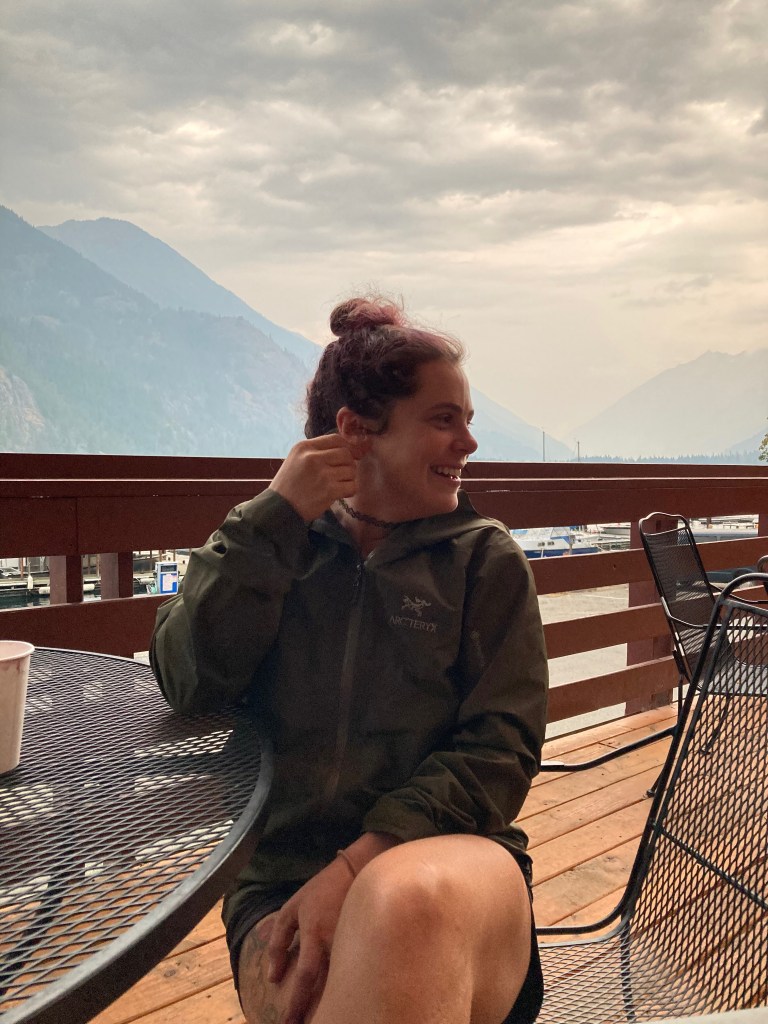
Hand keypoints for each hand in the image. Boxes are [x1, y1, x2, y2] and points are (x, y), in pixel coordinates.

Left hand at [266, 856, 353, 1023]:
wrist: (359, 869)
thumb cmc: (322, 888)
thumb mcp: (293, 908)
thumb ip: (279, 941)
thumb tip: (273, 978)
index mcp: (315, 933)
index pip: (305, 976)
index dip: (296, 1003)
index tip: (288, 1023)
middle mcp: (336, 942)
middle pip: (326, 989)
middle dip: (313, 1013)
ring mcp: (354, 942)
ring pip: (343, 983)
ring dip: (331, 1003)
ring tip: (321, 1017)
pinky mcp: (367, 943)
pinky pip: (354, 971)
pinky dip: (345, 988)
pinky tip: (340, 999)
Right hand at [268, 434, 366, 522]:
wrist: (279, 508)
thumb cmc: (288, 485)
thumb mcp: (296, 459)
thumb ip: (316, 452)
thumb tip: (346, 450)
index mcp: (304, 447)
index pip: (336, 439)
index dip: (348, 446)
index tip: (354, 455)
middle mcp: (313, 457)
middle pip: (346, 453)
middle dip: (349, 464)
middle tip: (343, 474)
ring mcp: (322, 473)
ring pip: (351, 470)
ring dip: (348, 479)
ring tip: (338, 485)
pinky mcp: (329, 490)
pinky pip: (351, 486)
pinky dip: (349, 490)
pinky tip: (340, 494)